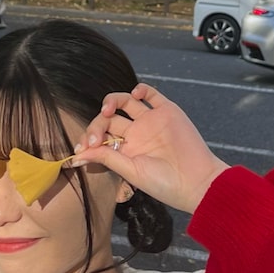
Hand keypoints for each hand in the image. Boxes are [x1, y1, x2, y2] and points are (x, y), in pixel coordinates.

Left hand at [72, 84, 226, 213]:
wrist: (197, 180)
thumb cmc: (165, 183)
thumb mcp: (130, 171)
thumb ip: (105, 157)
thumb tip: (76, 155)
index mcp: (126, 150)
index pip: (101, 137)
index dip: (88, 139)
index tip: (81, 148)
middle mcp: (136, 134)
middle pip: (109, 119)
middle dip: (97, 125)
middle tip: (94, 138)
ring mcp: (151, 121)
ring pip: (125, 102)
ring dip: (112, 101)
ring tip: (107, 110)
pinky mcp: (167, 111)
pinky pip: (150, 94)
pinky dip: (140, 90)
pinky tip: (134, 96)